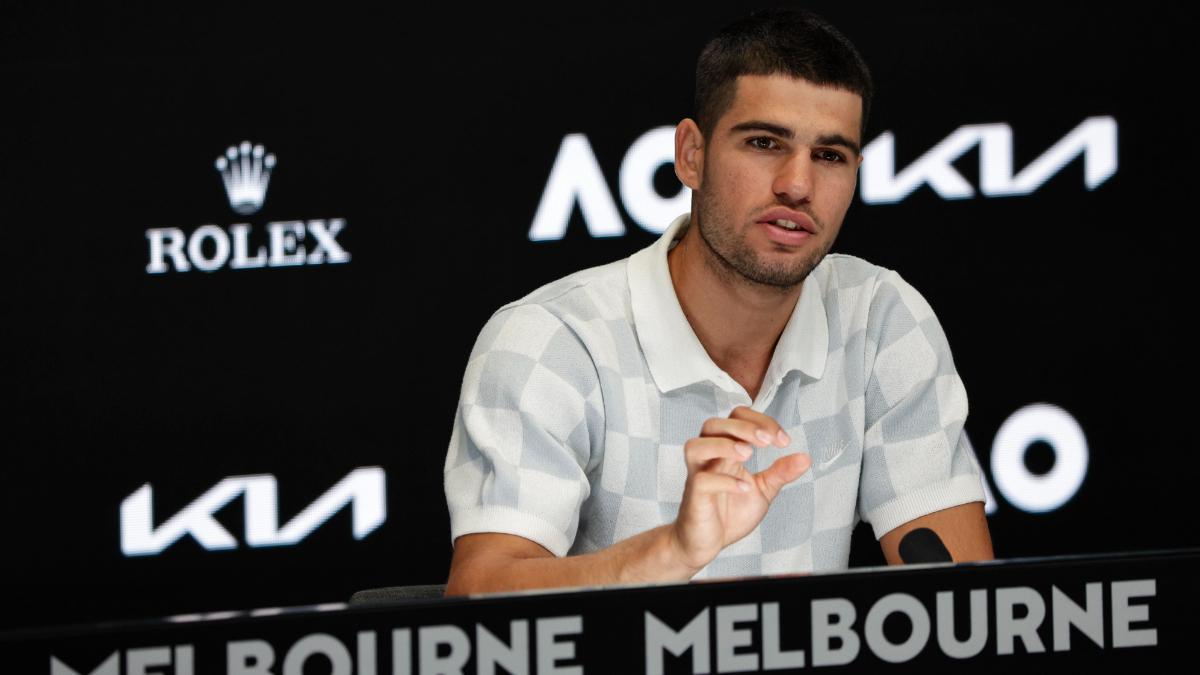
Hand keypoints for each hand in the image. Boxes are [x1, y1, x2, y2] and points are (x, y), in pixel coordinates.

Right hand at [669, 406, 811, 571]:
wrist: (707, 543)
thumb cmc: (729, 513)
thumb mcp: (763, 490)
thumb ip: (780, 473)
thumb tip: (805, 458)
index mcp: (725, 451)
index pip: (736, 417)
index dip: (760, 421)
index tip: (783, 440)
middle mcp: (709, 459)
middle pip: (713, 425)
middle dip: (743, 427)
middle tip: (768, 441)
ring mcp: (698, 476)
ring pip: (696, 446)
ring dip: (724, 445)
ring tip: (748, 455)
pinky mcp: (695, 496)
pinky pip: (701, 480)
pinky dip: (725, 480)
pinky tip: (744, 488)